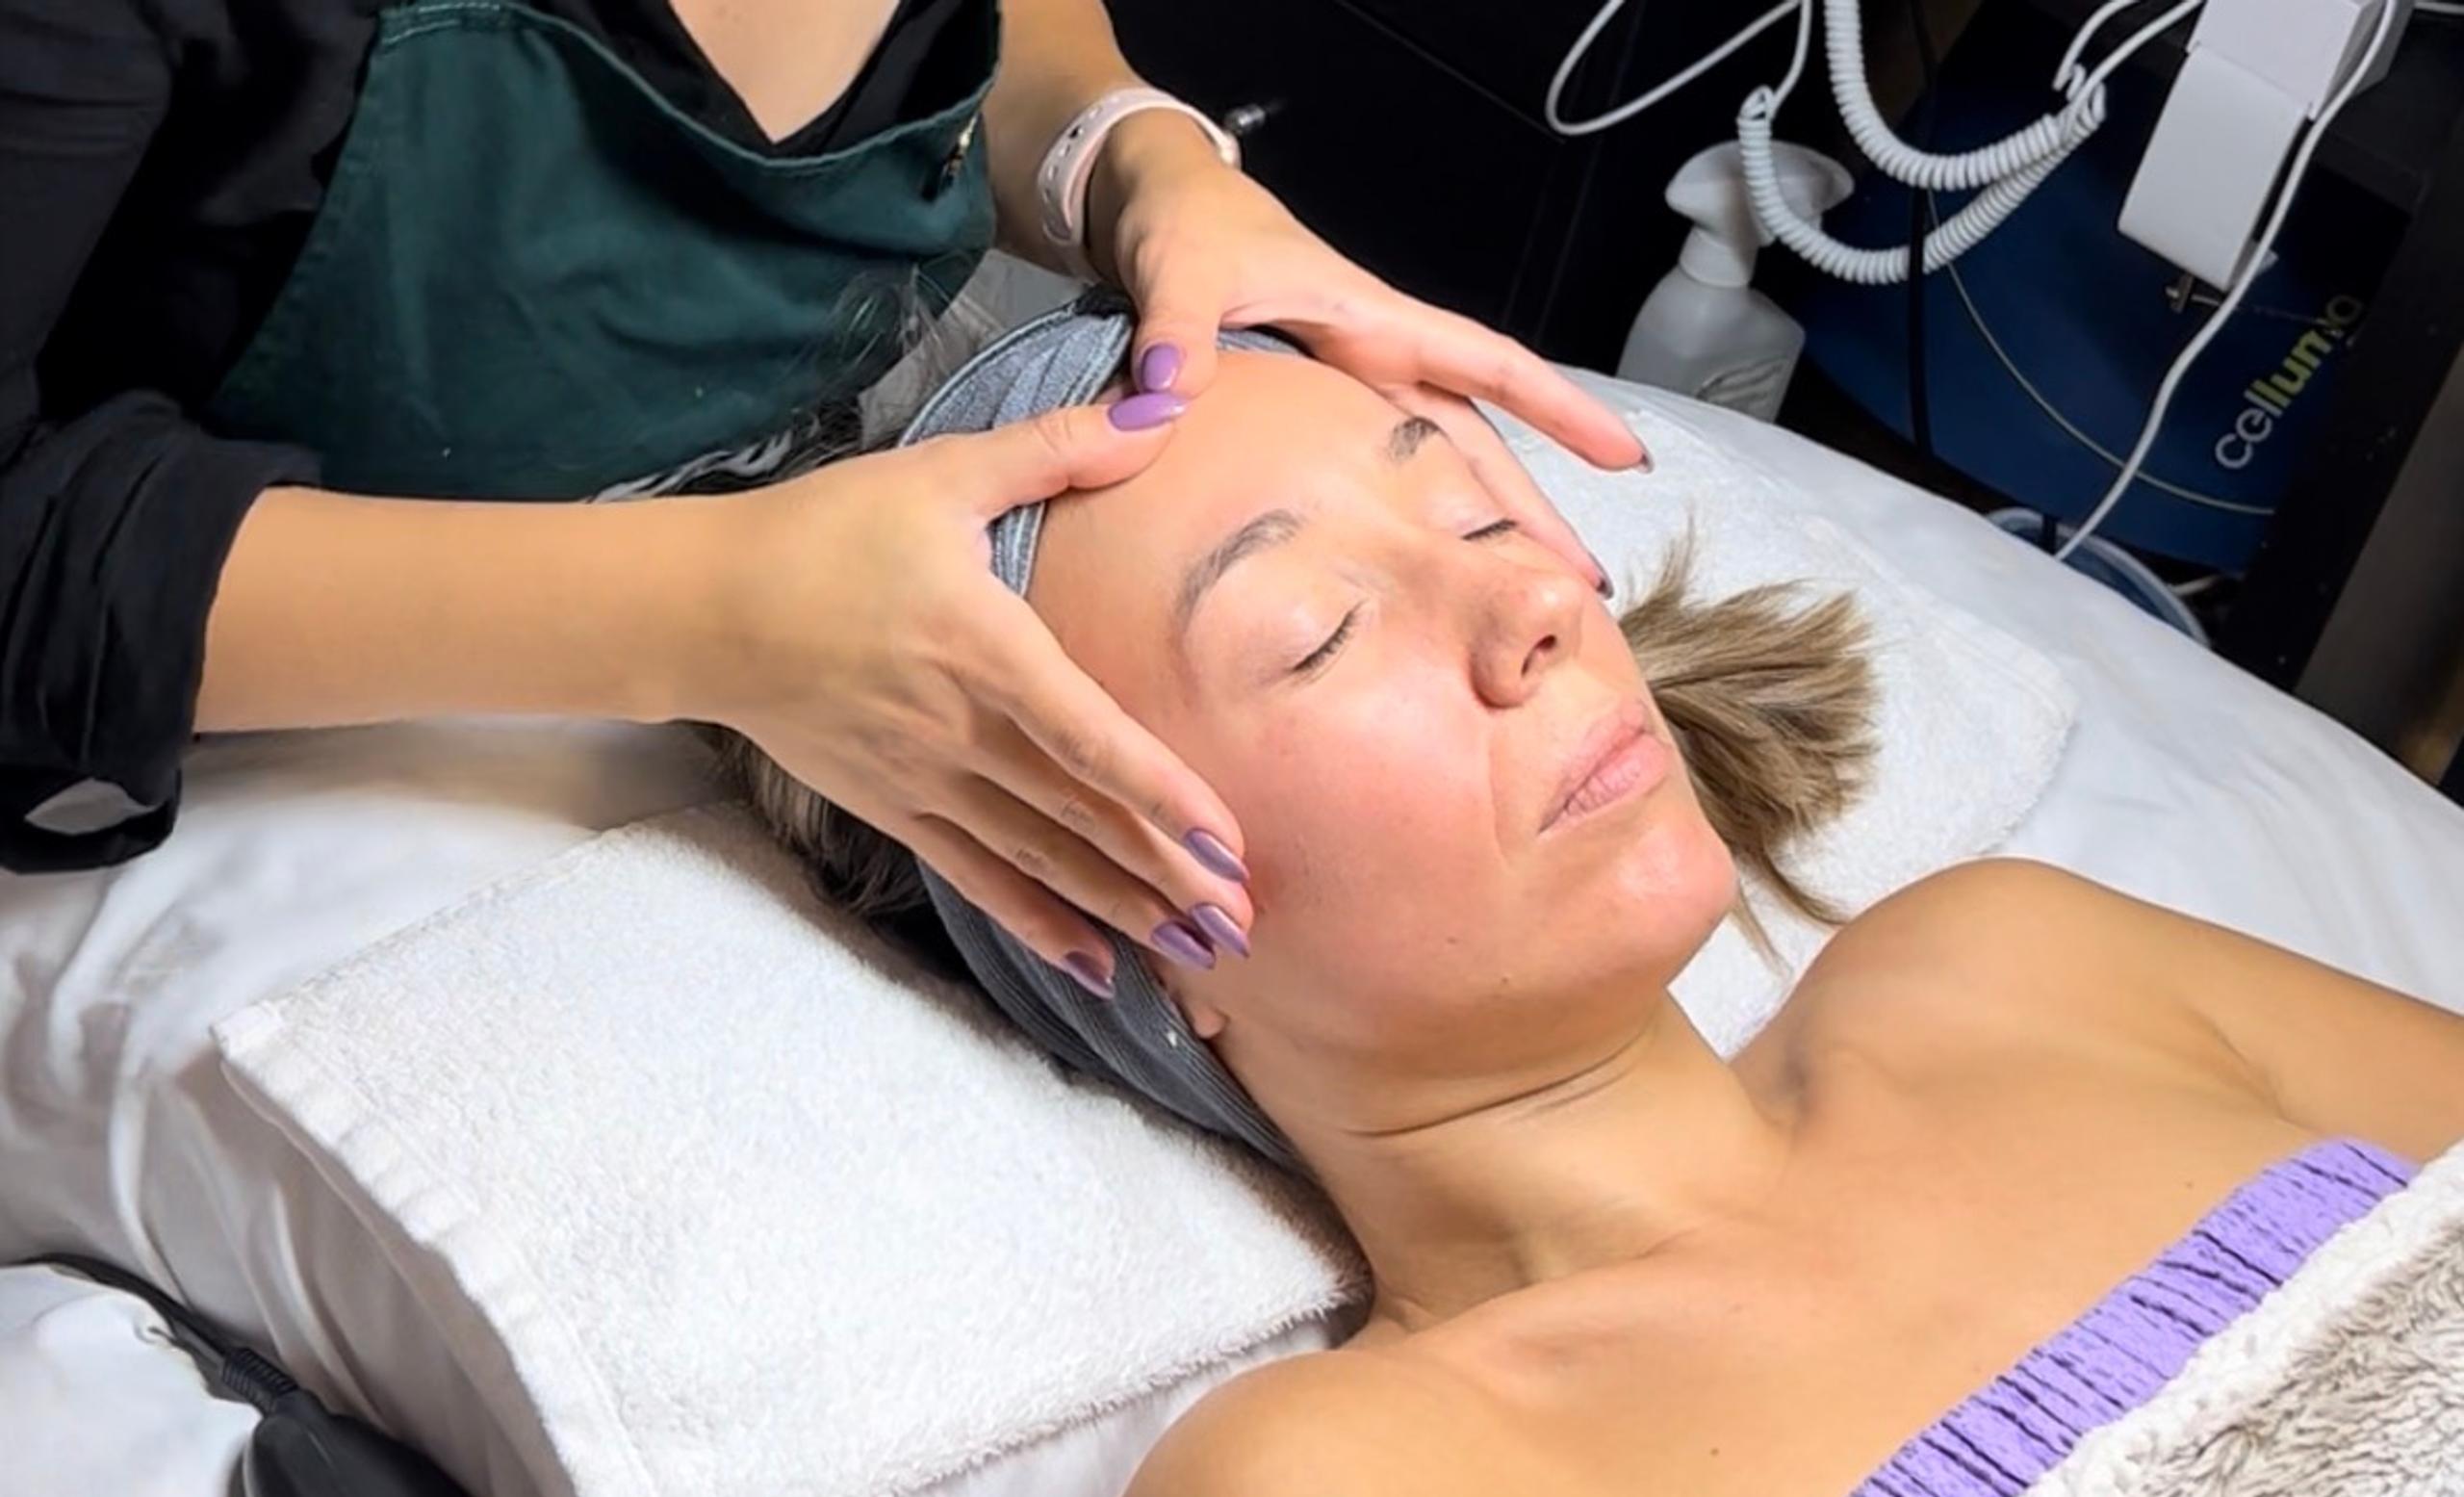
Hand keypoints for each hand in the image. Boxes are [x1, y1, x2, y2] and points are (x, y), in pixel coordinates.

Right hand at [694, 401, 1251, 994]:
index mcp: (987, 651)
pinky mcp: (899, 809)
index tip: (1228, 845)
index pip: (1091, 740)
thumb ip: (1056, 448)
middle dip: (1168, 876)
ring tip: (1197, 954)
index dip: (1163, 797)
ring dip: (1122, 909)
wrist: (706, 610)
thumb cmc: (825, 533)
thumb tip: (1160, 406)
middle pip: (1082, 819)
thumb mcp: (941, 474)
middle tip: (1246, 927)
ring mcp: (928, 783)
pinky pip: (982, 879)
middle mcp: (964, 733)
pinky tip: (1097, 966)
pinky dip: (1040, 924)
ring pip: (1043, 861)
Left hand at [1088, 114, 1647, 591]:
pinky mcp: (1315, 412)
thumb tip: (1162, 396)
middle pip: (1479, 440)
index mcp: (1368, 319)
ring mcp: (1349, 389)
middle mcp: (1375, 359)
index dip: (1558, 409)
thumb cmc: (1181, 223)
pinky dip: (1412, 516)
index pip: (1487, 363)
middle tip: (1585, 585)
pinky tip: (1428, 570)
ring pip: (1439, 464)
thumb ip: (1174, 333)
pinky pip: (1381, 471)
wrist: (1154, 210)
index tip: (1624, 455)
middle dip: (1534, 508)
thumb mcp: (1177, 270)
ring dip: (1484, 524)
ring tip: (1528, 595)